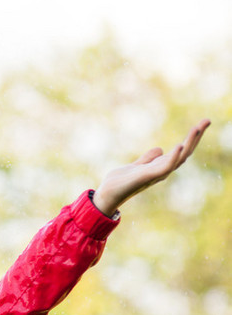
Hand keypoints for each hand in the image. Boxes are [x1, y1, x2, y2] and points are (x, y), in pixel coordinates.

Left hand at [93, 119, 210, 216]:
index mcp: (160, 166)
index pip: (181, 150)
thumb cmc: (120, 182)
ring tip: (197, 128)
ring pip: (179, 158)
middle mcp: (162, 170)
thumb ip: (147, 158)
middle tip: (207, 120)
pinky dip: (174, 157)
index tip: (201, 124)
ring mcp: (157, 174)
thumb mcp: (136, 165)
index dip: (192, 138)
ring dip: (190, 143)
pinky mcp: (148, 177)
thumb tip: (160, 149)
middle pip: (185, 152)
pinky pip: (165, 167)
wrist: (107, 194)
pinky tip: (180, 145)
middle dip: (196, 137)